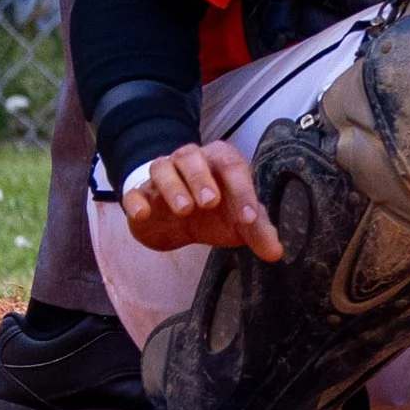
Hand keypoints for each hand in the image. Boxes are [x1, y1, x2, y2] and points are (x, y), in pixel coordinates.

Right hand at [121, 141, 282, 260]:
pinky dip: (135, 200)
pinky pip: (133, 192)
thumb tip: (276, 252)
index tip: (249, 219)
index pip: (232, 167)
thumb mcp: (237, 222)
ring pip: (162, 167)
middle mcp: (188, 162)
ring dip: (173, 186)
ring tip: (184, 209)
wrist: (176, 220)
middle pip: (191, 156)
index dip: (242, 191)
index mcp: (218, 162)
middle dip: (201, 177)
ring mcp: (162, 177)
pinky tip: (142, 213)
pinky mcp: (140, 196)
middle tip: (210, 202)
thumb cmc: (214, 213)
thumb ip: (257, 232)